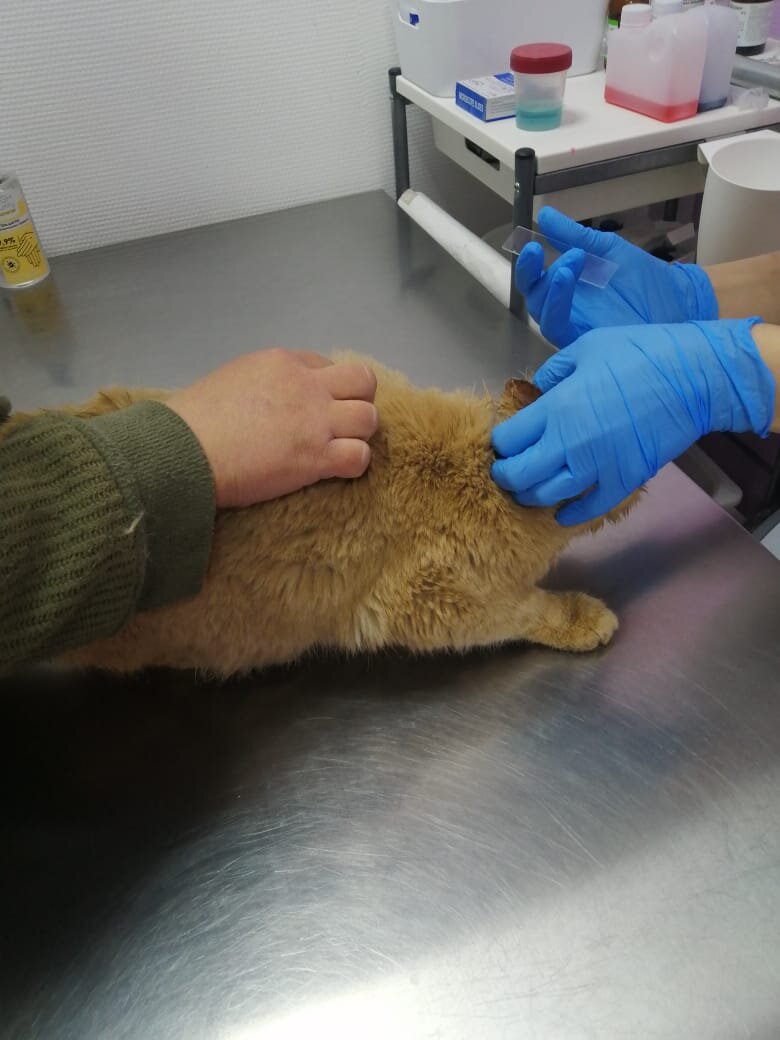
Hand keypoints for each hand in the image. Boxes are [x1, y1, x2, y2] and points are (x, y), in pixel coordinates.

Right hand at [167, 349, 377, 507]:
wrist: (183, 450)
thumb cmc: (195, 420)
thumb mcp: (233, 378)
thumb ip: (264, 382)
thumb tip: (275, 398)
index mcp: (283, 362)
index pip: (327, 365)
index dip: (327, 387)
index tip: (312, 407)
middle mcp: (306, 386)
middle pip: (363, 382)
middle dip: (357, 401)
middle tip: (339, 424)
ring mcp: (315, 421)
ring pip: (368, 418)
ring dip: (358, 435)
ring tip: (337, 449)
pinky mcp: (316, 457)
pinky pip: (360, 457)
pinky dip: (354, 464)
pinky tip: (335, 470)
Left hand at [492, 319, 773, 524]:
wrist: (691, 378)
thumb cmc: (638, 354)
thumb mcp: (585, 348)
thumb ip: (554, 371)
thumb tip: (540, 388)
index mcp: (556, 408)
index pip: (507, 440)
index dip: (500, 444)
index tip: (505, 442)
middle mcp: (569, 443)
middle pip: (518, 475)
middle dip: (506, 476)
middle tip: (507, 471)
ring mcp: (596, 467)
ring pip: (545, 496)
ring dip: (531, 496)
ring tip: (529, 489)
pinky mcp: (622, 481)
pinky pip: (587, 509)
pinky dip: (569, 515)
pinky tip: (561, 513)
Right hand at [515, 207, 718, 346]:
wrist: (677, 302)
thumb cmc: (645, 280)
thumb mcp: (608, 249)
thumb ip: (575, 236)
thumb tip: (546, 215)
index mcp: (570, 286)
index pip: (537, 278)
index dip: (528, 263)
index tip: (530, 242)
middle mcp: (567, 307)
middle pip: (534, 296)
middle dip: (531, 272)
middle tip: (536, 248)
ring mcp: (574, 325)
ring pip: (543, 312)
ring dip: (549, 285)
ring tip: (569, 261)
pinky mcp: (582, 340)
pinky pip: (558, 326)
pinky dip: (557, 303)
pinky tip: (566, 279)